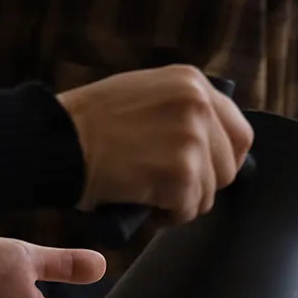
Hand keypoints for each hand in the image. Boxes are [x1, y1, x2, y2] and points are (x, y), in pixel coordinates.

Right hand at [59, 64, 252, 221]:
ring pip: (209, 193)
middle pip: (230, 167)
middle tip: (166, 184)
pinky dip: (166, 215)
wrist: (58, 140)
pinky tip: (141, 198)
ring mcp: (192, 138)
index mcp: (192, 82)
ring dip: (180, 202)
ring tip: (146, 187)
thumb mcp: (146, 96)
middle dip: (202, 184)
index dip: (225, 160)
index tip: (205, 173)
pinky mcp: (181, 173)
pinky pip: (189, 210)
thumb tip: (217, 145)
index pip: (240, 132)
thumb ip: (183, 111)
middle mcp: (198, 105)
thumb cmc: (91, 125)